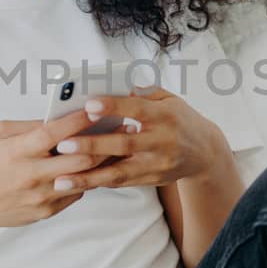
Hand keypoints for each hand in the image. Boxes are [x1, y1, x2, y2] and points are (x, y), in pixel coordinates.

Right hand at [0, 107, 115, 240]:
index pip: (53, 134)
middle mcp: (32, 175)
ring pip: (84, 178)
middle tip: (124, 129)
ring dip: (104, 162)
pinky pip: (76, 193)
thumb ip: (28, 126)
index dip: (78, 121)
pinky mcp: (47, 210)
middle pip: (80, 160)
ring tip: (119, 147)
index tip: (96, 109)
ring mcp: (41, 196)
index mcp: (18, 152)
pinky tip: (96, 167)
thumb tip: (58, 118)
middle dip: (105, 143)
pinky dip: (87, 179)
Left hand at [46, 85, 230, 191]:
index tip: (89, 104)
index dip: (113, 106)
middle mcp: (162, 141)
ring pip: (119, 172)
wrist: (205, 152)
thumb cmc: (179, 119)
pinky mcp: (152, 180)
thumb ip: (142, 93)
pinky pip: (121, 182)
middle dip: (92, 145)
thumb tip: (111, 84)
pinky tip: (76, 183)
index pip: (136, 109)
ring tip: (61, 179)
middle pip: (123, 144)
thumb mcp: (168, 99)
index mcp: (165, 115)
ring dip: (88, 177)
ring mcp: (157, 164)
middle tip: (63, 146)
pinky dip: (98, 182)